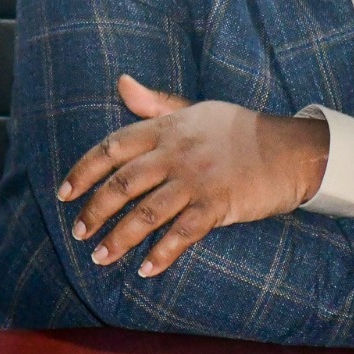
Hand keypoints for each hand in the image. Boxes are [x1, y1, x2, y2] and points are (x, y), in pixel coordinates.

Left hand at [57, 75, 329, 275]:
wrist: (289, 149)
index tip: (64, 193)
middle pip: (122, 184)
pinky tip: (145, 269)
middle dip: (95, 210)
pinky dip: (162, 253)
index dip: (84, 170)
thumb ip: (154, 103)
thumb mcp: (194, 109)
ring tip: (100, 257)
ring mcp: (196, 180)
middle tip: (78, 233)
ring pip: (146, 213)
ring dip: (119, 238)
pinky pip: (182, 233)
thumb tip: (121, 83)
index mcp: (166, 129)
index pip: (113, 147)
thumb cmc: (238, 129)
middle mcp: (175, 153)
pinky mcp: (218, 205)